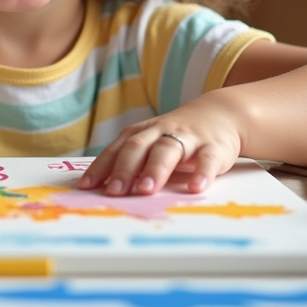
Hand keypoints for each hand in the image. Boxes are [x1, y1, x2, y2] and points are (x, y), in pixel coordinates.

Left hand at [77, 93, 244, 195]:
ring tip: (146, 190)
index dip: (101, 168)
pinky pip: (207, 159)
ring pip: (168, 150)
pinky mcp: (213, 147)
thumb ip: (131, 163)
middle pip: (139, 147)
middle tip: (115, 192)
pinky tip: (195, 188)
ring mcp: (187, 137)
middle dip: (125, 169)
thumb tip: (103, 191)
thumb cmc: (176, 136)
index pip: (116, 150)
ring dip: (155, 170)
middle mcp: (161, 131)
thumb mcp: (151, 144)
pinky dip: (201, 173)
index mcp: (141, 133)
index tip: (87, 187)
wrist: (219, 115)